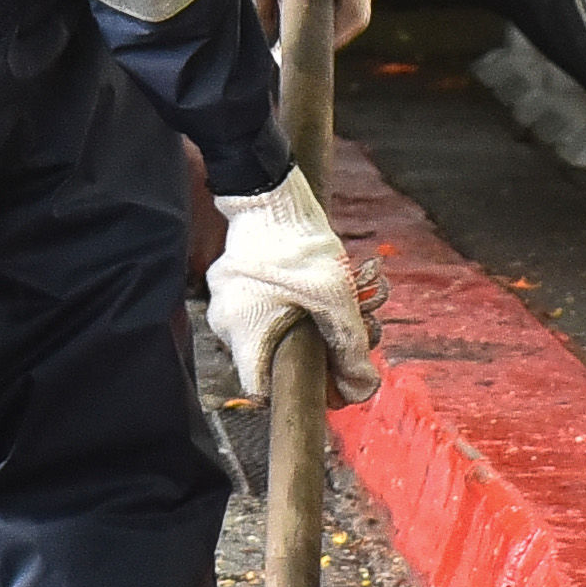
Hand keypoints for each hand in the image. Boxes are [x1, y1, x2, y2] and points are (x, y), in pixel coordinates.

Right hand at [206, 170, 378, 398]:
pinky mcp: (231, 282)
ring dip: (308, 325)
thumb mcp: (335, 299)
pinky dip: (290, 306)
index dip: (296, 390)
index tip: (327, 378)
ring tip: (345, 302)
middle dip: (316, 352)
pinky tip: (318, 287)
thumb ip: (349, 347)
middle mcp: (225, 324)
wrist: (270, 195)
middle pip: (272, 360)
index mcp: (243, 334)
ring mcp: (224, 301)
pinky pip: (261, 308)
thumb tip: (361, 388)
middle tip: (351, 331)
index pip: (261, 390)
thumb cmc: (297, 246)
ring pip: (270, 332)